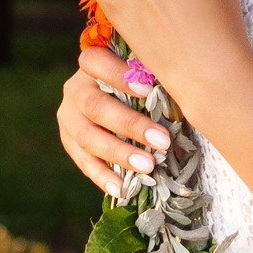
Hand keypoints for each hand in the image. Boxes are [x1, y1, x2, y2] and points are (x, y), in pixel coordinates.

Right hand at [56, 46, 171, 197]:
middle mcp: (75, 88)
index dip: (119, 76)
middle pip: (95, 106)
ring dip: (119, 154)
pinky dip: (102, 177)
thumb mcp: (143, 75)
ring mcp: (68, 116)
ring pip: (87, 136)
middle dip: (130, 125)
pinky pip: (83, 161)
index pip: (96, 62)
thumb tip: (184, 104)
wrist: (110, 95)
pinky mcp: (68, 141)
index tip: (149, 90)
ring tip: (148, 167)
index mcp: (91, 64)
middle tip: (162, 141)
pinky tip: (122, 189)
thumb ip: (154, 84)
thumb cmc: (138, 82)